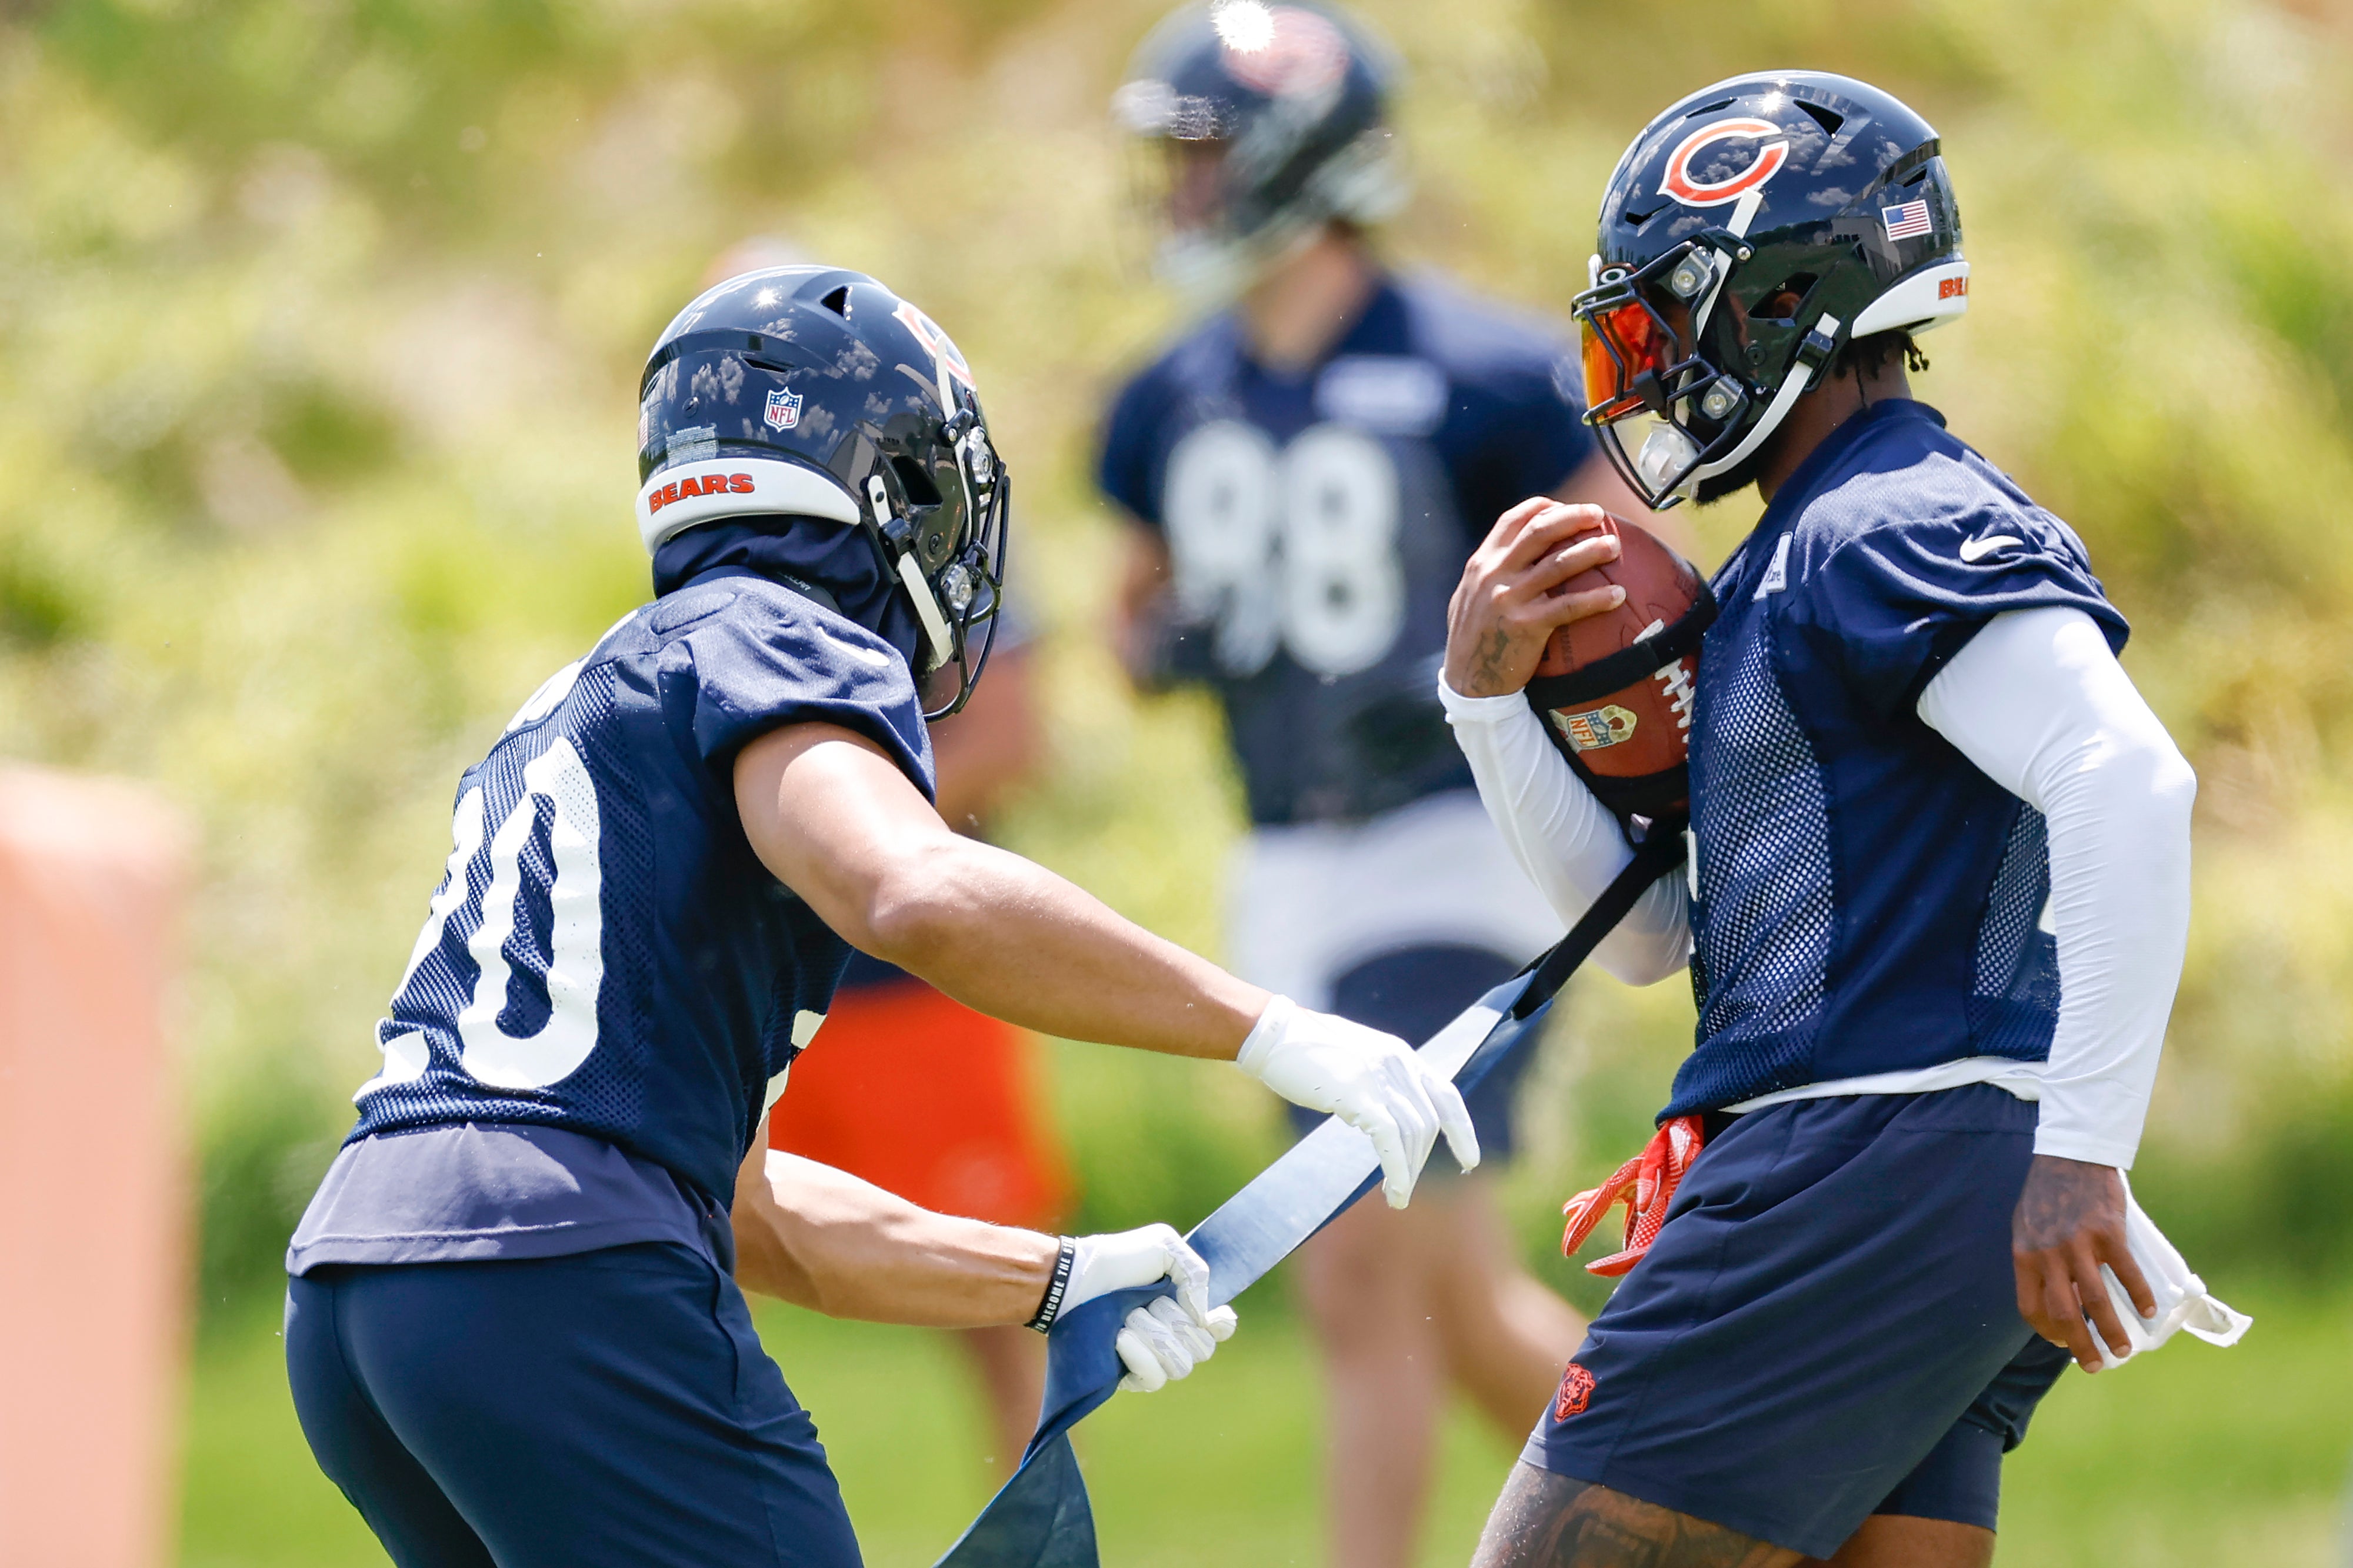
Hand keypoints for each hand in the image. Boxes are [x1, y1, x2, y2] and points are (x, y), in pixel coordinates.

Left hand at [1061, 1223, 1238, 1392]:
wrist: (1074, 1281)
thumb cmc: (1118, 1259)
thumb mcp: (1164, 1247)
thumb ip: (1197, 1274)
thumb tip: (1205, 1318)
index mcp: (1184, 1305)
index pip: (1219, 1329)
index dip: (1221, 1325)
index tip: (1213, 1316)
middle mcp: (1172, 1335)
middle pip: (1202, 1349)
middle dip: (1176, 1322)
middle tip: (1149, 1302)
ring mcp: (1152, 1358)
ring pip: (1180, 1365)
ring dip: (1154, 1336)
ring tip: (1127, 1318)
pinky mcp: (1130, 1376)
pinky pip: (1154, 1380)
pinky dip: (1140, 1357)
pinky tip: (1121, 1339)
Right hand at [1234, 995, 1478, 1206]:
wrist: (1273, 1034)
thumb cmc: (1305, 1051)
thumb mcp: (1355, 1061)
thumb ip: (1378, 1082)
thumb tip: (1386, 1121)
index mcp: (1400, 1054)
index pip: (1447, 1094)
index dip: (1462, 1130)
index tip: (1470, 1160)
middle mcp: (1398, 1062)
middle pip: (1428, 1123)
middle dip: (1421, 1161)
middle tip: (1406, 1187)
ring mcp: (1379, 1077)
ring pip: (1412, 1134)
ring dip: (1410, 1171)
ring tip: (1396, 1196)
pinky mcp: (1358, 1094)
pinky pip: (1390, 1139)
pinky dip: (1398, 1169)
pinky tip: (1395, 1192)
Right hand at [1443, 499, 1628, 697]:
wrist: (1466, 681)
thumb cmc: (1473, 638)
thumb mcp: (1471, 595)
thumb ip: (1493, 573)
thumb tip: (1521, 554)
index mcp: (1482, 563)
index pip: (1513, 520)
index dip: (1543, 507)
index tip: (1567, 507)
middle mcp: (1494, 574)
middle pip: (1539, 531)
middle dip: (1572, 517)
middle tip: (1599, 515)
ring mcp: (1510, 599)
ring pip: (1558, 564)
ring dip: (1591, 550)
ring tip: (1614, 546)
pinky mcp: (1526, 626)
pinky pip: (1569, 606)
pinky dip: (1597, 598)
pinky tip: (1618, 595)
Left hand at [2012, 1154, 2157, 1371]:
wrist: (2069, 1157)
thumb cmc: (2047, 1194)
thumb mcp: (2026, 1228)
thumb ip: (2035, 1259)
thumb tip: (2051, 1294)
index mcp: (2025, 1255)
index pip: (2030, 1307)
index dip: (2046, 1331)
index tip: (2061, 1343)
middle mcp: (2049, 1254)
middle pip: (2063, 1312)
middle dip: (2080, 1345)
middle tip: (2096, 1365)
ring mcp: (2078, 1244)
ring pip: (2095, 1300)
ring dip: (2111, 1330)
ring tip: (2125, 1349)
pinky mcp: (2107, 1232)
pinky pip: (2126, 1272)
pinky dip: (2139, 1295)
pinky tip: (2149, 1311)